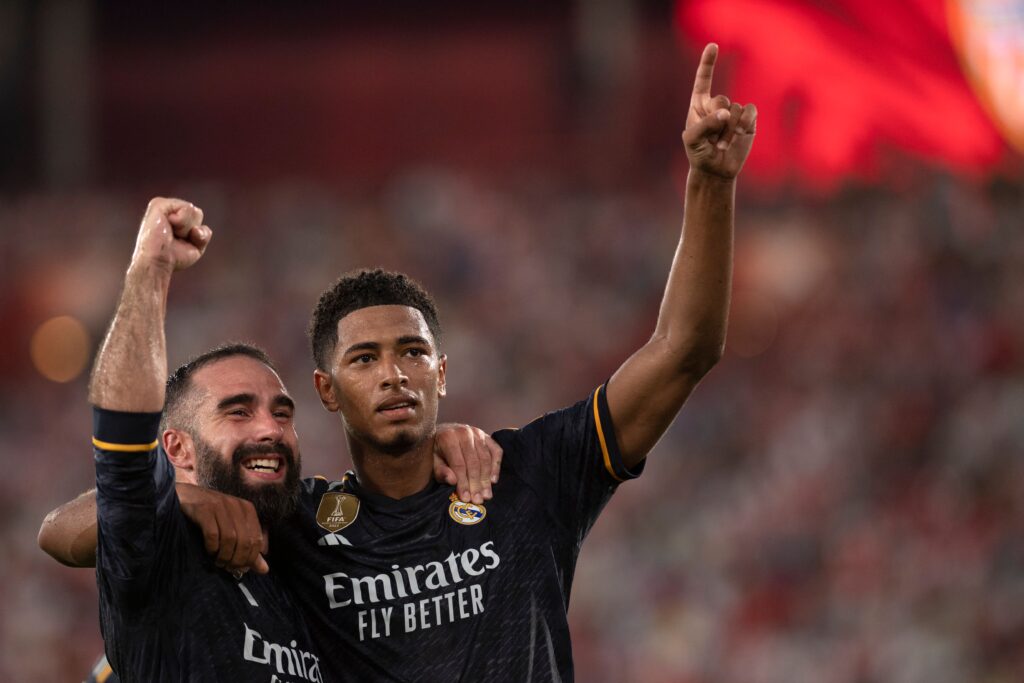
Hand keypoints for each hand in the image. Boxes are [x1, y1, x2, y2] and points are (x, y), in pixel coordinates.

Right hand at [130, 197, 211, 273]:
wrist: (158, 262)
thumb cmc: (173, 257)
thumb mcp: (196, 247)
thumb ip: (203, 235)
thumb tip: (197, 228)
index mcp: (175, 217)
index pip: (198, 217)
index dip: (197, 234)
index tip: (180, 243)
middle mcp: (169, 209)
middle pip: (198, 213)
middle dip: (192, 230)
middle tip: (175, 238)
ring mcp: (164, 206)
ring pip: (194, 211)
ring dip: (186, 228)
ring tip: (170, 234)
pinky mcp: (159, 203)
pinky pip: (187, 208)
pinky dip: (183, 222)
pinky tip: (168, 227)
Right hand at [176, 483, 268, 574]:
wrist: (184, 496)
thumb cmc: (210, 514)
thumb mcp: (233, 527)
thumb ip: (248, 547)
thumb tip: (264, 569)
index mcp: (247, 509)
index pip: (257, 540)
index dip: (250, 558)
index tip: (241, 568)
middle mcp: (236, 505)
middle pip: (245, 541)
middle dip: (237, 560)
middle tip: (228, 568)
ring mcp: (220, 506)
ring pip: (230, 538)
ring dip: (224, 556)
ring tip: (219, 562)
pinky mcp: (203, 509)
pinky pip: (212, 534)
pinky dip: (212, 547)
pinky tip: (209, 551)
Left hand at [433, 424, 502, 504]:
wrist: (444, 432)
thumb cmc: (438, 451)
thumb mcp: (433, 462)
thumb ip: (441, 471)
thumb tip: (453, 481)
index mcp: (448, 437)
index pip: (459, 464)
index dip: (463, 483)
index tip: (465, 498)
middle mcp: (465, 432)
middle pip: (474, 463)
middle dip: (476, 484)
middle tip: (478, 500)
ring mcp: (478, 433)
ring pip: (485, 459)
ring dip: (486, 479)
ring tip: (486, 495)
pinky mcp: (487, 436)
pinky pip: (496, 451)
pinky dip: (496, 466)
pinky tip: (494, 480)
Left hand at [683, 44, 756, 179]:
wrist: (715, 170)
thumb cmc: (699, 153)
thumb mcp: (692, 139)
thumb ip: (705, 124)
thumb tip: (727, 112)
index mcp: (699, 104)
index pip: (703, 80)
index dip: (708, 62)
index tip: (713, 45)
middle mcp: (717, 104)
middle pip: (721, 99)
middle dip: (717, 121)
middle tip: (713, 140)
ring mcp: (733, 111)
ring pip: (735, 110)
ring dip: (728, 131)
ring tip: (722, 144)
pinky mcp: (748, 120)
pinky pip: (750, 112)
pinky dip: (744, 124)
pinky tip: (740, 135)